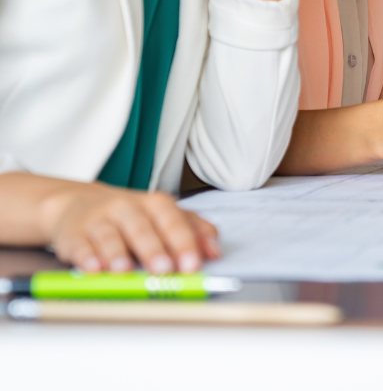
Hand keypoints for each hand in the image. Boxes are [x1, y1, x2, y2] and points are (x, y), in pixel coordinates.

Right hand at [44, 181, 218, 273]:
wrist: (81, 205)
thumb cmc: (133, 216)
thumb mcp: (166, 217)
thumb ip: (194, 231)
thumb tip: (215, 251)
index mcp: (156, 204)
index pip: (174, 221)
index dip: (184, 243)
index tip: (192, 264)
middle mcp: (127, 208)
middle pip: (142, 228)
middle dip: (154, 249)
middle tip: (164, 270)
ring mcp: (99, 220)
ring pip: (109, 235)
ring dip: (117, 253)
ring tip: (124, 270)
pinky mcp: (75, 235)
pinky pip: (80, 246)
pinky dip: (86, 258)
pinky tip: (92, 269)